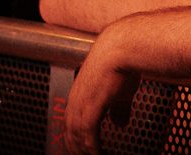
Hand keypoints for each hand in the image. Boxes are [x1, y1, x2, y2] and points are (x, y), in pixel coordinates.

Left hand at [64, 33, 133, 154]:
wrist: (121, 48)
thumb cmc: (121, 61)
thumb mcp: (120, 90)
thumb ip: (119, 108)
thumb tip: (120, 122)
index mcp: (80, 94)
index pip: (71, 122)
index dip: (75, 137)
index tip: (80, 147)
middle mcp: (76, 100)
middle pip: (69, 133)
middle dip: (75, 147)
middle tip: (83, 154)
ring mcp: (81, 105)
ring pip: (75, 137)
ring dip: (82, 150)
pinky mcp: (91, 108)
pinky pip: (88, 136)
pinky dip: (92, 148)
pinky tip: (97, 154)